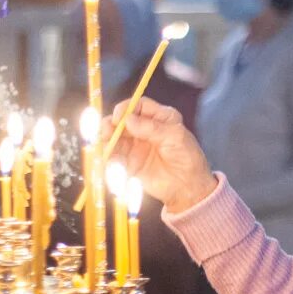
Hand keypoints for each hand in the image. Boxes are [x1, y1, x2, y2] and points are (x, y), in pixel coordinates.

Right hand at [103, 97, 217, 213]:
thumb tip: (128, 120)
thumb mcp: (175, 138)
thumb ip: (152, 128)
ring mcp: (135, 145)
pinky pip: (113, 157)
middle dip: (111, 125)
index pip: (138, 106)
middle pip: (121, 121)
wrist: (188, 187)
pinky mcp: (129, 162)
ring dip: (105, 140)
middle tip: (106, 132)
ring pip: (114, 138)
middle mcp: (145, 129)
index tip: (118, 117)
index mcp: (160, 118)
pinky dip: (108, 157)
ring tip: (104, 147)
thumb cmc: (187, 159)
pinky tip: (108, 159)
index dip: (126, 109)